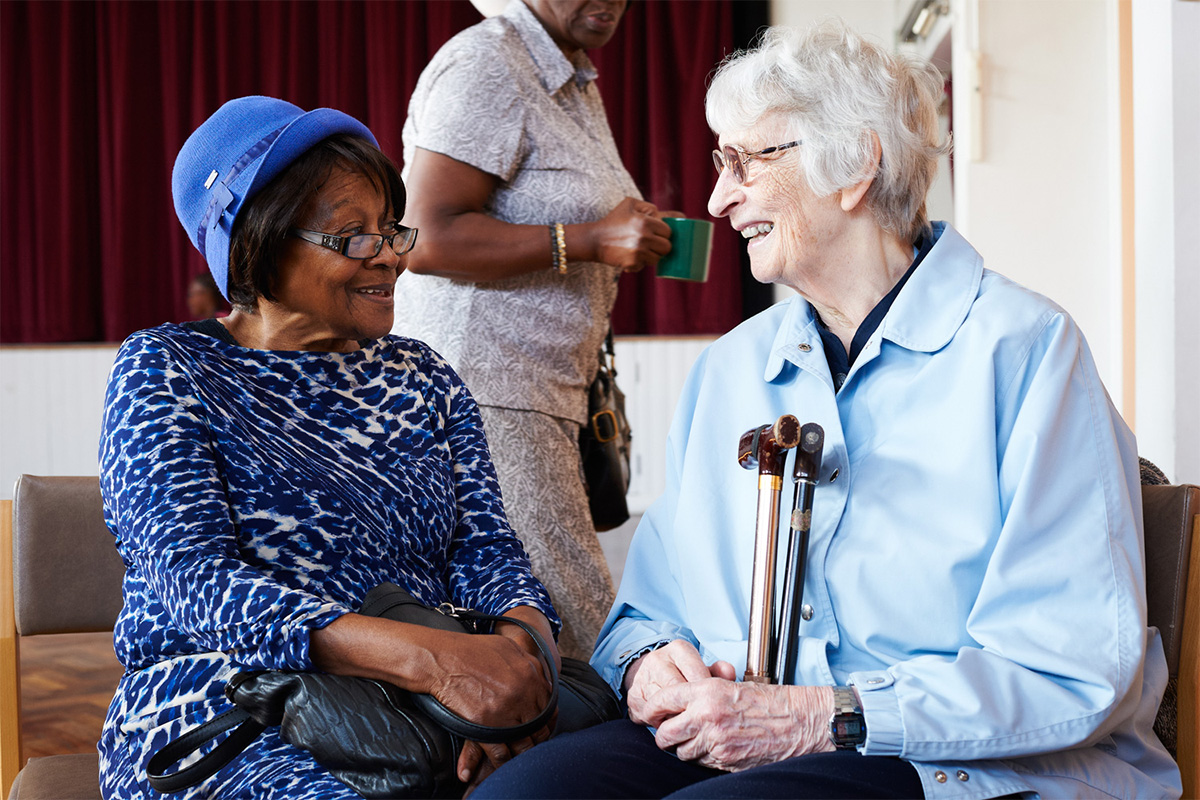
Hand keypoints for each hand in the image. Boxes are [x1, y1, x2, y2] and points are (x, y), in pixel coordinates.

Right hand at [453, 607, 558, 786]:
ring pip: (524, 743)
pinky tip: (503, 765)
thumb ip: (526, 661)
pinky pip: (501, 753)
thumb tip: (537, 675)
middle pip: (539, 726)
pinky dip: (503, 762)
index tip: (540, 725)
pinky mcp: (485, 727)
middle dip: (537, 738)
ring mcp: (505, 711)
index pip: (548, 705)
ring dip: (523, 754)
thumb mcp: (506, 647)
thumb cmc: (470, 650)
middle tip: (532, 744)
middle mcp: (523, 693)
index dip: (545, 719)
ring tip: (521, 760)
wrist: (441, 659)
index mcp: (531, 674)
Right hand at [589, 197, 671, 271]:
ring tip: (640, 249)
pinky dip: (640, 263)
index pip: (668, 232)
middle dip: (661, 246)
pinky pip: (645, 266)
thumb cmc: (613, 220)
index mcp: (645, 221)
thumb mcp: (630, 204)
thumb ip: (650, 207)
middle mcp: (643, 237)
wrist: (594, 240)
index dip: (664, 233)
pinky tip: (631, 256)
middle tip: (651, 243)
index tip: (657, 233)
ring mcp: (638, 252)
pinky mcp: (632, 263)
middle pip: (667, 247)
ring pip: (658, 258)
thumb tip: (675, 216)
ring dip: (652, 255)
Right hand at [624, 640, 730, 726]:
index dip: (706, 696)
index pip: (697, 676)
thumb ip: (718, 671)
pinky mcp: (632, 697)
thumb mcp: (700, 667)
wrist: (648, 671)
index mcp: (678, 649)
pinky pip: (651, 718)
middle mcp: (657, 661)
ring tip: (687, 723)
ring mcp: (642, 679)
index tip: (712, 706)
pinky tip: (670, 723)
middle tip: (701, 720)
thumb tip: (730, 673)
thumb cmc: (681, 672)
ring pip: (664, 708)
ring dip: (676, 719)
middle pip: (679, 693)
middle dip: (690, 710)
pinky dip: (662, 724)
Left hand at [649, 681, 834, 772]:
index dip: (652, 709)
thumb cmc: (770, 702)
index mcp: (706, 691)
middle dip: (665, 736)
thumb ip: (701, 695)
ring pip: (681, 753)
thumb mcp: (730, 686)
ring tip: (700, 739)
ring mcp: (715, 741)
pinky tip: (716, 747)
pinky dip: (703, 758)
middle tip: (671, 733)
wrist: (799, 722)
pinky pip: (701, 763)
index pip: (663, 700)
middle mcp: (706, 716)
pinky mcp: (725, 760)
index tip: (649, 714)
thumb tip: (676, 705)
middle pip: (664, 734)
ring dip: (685, 749)